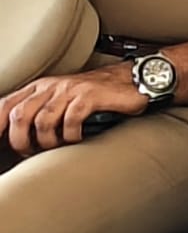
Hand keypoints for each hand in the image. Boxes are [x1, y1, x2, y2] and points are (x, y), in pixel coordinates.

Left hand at [0, 65, 146, 156]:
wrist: (130, 80)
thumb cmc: (95, 95)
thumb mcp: (61, 101)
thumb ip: (40, 114)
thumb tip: (20, 139)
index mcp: (39, 87)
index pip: (6, 105)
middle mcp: (51, 87)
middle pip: (20, 115)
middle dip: (20, 140)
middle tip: (30, 152)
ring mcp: (69, 90)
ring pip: (42, 120)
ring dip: (46, 141)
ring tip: (56, 147)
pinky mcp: (89, 96)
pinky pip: (70, 120)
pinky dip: (70, 135)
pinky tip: (76, 139)